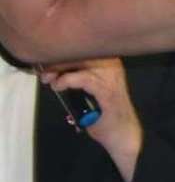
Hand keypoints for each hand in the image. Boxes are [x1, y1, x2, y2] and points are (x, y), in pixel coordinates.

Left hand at [43, 58, 142, 181]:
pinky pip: (84, 78)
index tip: (46, 62)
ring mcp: (112, 77)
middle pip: (81, 52)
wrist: (122, 133)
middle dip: (59, 61)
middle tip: (45, 73)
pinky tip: (59, 86)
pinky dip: (68, 80)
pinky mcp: (107, 90)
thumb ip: (77, 77)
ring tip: (49, 79)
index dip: (63, 53)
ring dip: (61, 70)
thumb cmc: (105, 113)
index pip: (83, 48)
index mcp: (109, 62)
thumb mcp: (89, 90)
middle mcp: (113, 65)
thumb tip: (54, 70)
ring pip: (82, 62)